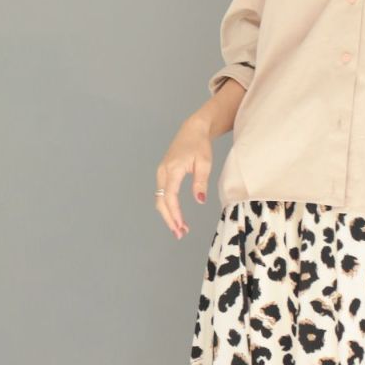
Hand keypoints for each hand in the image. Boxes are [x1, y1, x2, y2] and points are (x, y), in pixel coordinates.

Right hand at [154, 116, 213, 238]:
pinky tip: (176, 216)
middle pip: (161, 201)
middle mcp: (163, 172)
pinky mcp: (163, 174)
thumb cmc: (200, 145)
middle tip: (179, 234)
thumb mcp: (205, 163)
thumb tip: (200, 201)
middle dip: (169, 219)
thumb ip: (200, 183)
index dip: (174, 213)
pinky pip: (162, 194)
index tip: (181, 226)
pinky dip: (168, 207)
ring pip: (160, 199)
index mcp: (173, 169)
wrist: (192, 130)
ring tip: (180, 229)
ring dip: (168, 215)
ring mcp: (161, 173)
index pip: (170, 196)